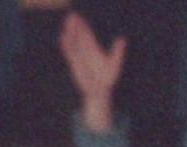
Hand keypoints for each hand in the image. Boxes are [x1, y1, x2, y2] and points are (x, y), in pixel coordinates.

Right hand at [60, 12, 126, 130]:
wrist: (99, 91)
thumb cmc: (108, 78)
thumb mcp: (115, 63)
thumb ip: (118, 51)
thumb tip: (122, 39)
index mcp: (95, 50)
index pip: (89, 35)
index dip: (84, 27)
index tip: (80, 17)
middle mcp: (86, 52)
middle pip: (80, 36)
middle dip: (76, 26)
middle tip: (72, 15)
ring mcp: (79, 57)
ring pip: (73, 42)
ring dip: (70, 33)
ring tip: (67, 24)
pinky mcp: (74, 63)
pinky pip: (69, 52)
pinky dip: (66, 45)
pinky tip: (63, 38)